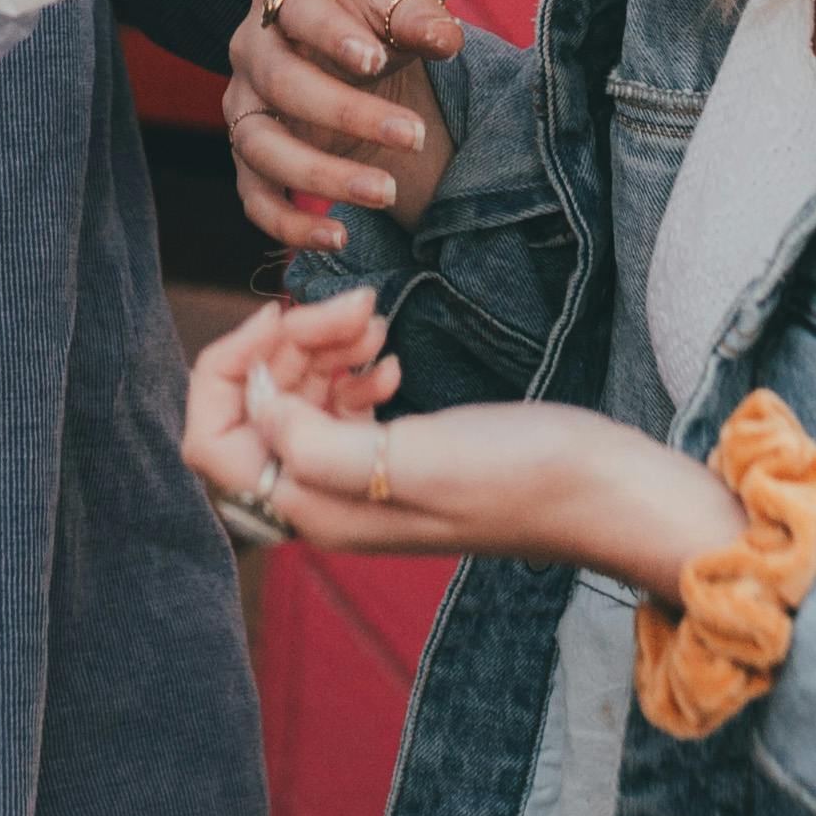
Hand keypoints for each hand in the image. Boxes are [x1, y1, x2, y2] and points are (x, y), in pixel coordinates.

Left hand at [181, 293, 741, 602]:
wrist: (605, 490)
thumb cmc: (522, 475)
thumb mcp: (414, 457)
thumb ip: (316, 440)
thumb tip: (253, 398)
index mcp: (312, 511)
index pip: (210, 440)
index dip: (232, 366)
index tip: (288, 316)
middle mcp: (321, 503)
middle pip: (252, 407)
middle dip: (286, 343)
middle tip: (359, 304)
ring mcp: (355, 481)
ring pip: (294, 397)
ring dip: (321, 346)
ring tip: (376, 318)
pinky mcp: (391, 458)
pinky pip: (336, 403)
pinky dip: (349, 365)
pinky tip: (389, 351)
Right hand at [227, 0, 464, 252]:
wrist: (350, 60)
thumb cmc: (370, 26)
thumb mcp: (397, 10)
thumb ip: (420, 19)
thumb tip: (445, 39)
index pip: (298, 10)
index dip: (333, 36)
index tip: (376, 59)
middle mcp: (249, 49)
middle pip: (281, 83)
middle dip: (347, 114)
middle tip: (414, 136)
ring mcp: (242, 108)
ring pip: (261, 146)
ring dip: (322, 175)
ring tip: (385, 193)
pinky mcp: (247, 159)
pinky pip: (254, 198)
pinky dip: (288, 226)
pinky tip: (338, 238)